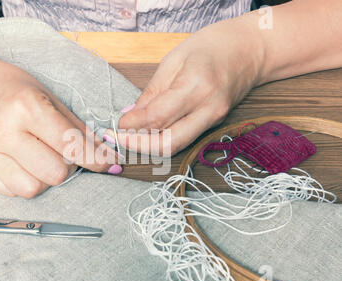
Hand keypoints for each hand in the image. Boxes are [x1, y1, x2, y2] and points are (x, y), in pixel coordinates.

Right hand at [0, 60, 119, 197]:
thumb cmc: (13, 90)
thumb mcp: (49, 97)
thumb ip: (77, 128)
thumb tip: (104, 154)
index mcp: (26, 107)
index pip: (71, 145)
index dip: (95, 159)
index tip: (107, 164)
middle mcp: (3, 131)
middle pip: (54, 174)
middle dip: (67, 168)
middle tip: (62, 155)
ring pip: (32, 188)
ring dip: (44, 179)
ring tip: (39, 160)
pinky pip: (11, 192)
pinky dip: (23, 181)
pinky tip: (20, 163)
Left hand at [116, 20, 263, 155]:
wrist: (249, 50)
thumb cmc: (211, 47)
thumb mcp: (174, 60)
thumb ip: (152, 92)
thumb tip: (132, 115)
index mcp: (196, 86)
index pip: (157, 116)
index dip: (133, 125)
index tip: (117, 124)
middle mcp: (208, 109)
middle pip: (169, 143)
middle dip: (139, 146)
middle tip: (120, 139)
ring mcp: (214, 119)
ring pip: (177, 146)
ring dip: (150, 147)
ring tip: (131, 138)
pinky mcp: (214, 124)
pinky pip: (185, 139)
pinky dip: (164, 139)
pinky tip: (149, 133)